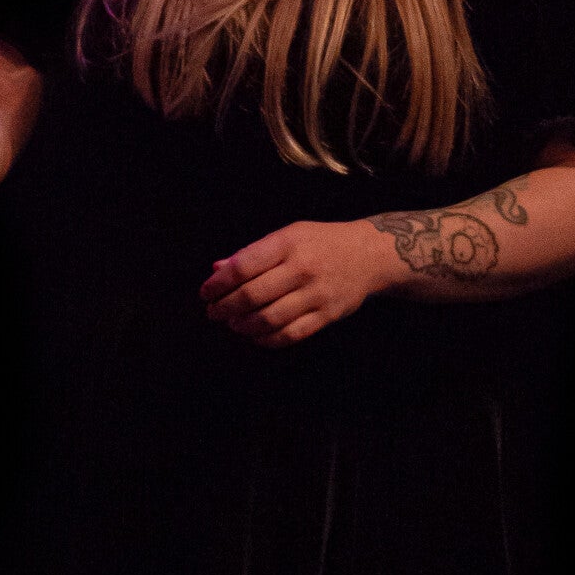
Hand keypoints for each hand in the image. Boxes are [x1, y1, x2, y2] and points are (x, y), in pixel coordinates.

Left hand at [200, 218, 390, 347]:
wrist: (368, 255)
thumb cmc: (321, 242)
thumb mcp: (288, 235)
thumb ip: (253, 253)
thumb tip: (218, 269)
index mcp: (288, 244)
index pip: (243, 266)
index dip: (219, 283)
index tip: (205, 292)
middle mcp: (301, 269)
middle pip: (252, 296)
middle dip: (225, 308)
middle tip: (213, 312)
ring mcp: (316, 294)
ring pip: (269, 319)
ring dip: (243, 326)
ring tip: (233, 324)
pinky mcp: (327, 315)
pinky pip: (291, 334)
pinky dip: (268, 339)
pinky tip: (255, 336)